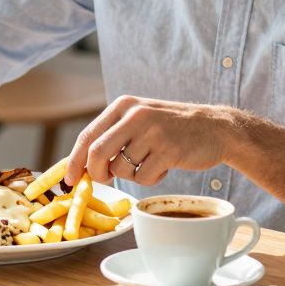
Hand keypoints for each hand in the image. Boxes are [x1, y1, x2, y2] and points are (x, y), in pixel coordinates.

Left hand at [64, 95, 238, 186]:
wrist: (215, 128)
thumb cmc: (171, 127)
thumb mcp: (139, 118)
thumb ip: (112, 135)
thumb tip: (81, 166)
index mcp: (123, 105)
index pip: (87, 135)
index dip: (74, 161)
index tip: (69, 179)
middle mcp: (135, 115)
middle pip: (97, 154)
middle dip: (95, 174)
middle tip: (104, 180)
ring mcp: (152, 132)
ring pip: (121, 170)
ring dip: (131, 176)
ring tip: (148, 163)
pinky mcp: (168, 151)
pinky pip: (144, 178)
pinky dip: (150, 179)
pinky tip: (164, 166)